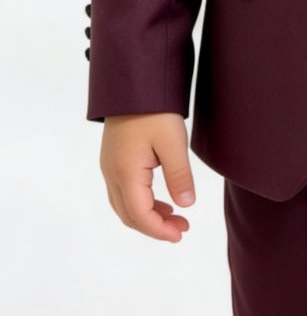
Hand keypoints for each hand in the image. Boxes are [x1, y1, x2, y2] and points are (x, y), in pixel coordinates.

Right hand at [99, 113, 195, 242]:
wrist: (132, 81)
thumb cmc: (154, 109)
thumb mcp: (173, 142)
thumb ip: (179, 176)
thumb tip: (186, 206)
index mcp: (125, 173)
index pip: (140, 216)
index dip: (160, 231)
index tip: (181, 234)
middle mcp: (112, 174)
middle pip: (129, 215)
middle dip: (155, 227)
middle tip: (182, 228)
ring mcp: (109, 166)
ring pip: (125, 205)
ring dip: (148, 216)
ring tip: (176, 217)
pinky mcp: (113, 159)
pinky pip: (123, 192)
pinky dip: (141, 202)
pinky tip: (161, 200)